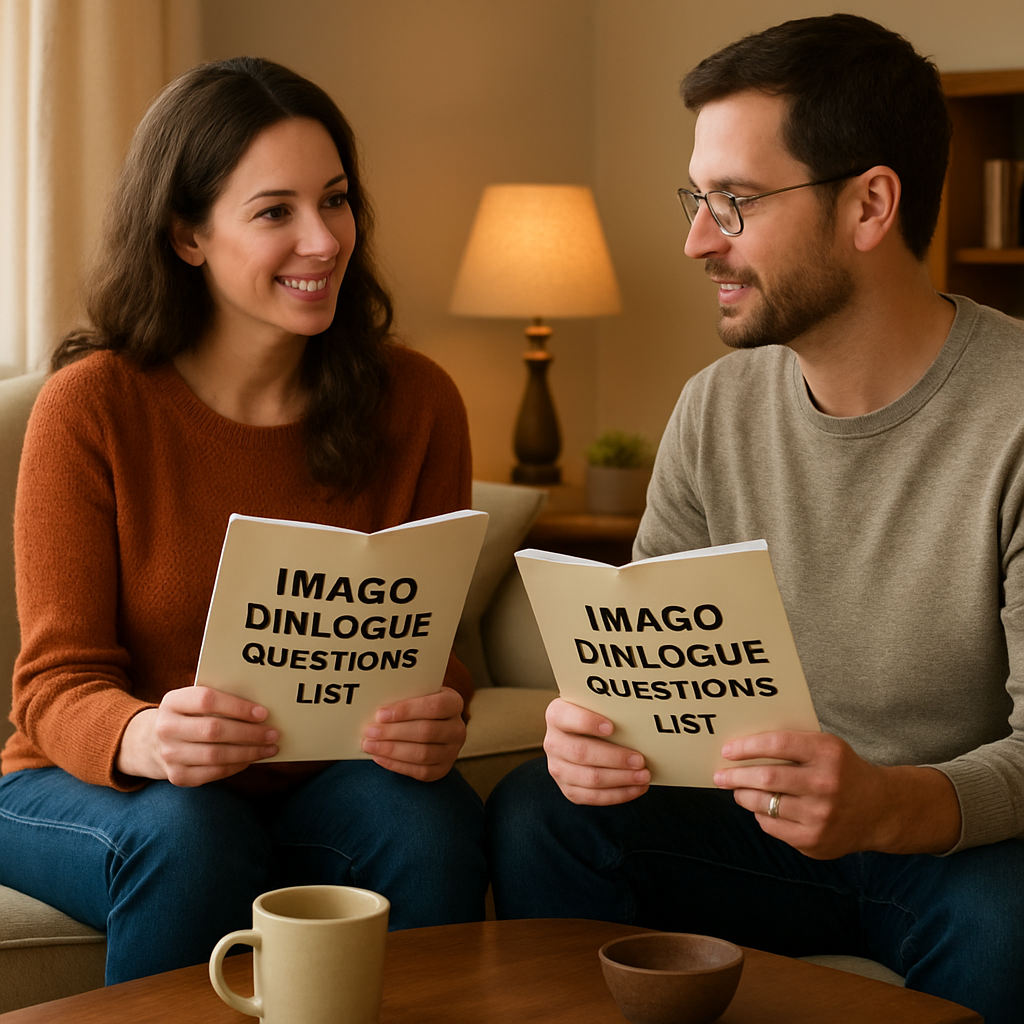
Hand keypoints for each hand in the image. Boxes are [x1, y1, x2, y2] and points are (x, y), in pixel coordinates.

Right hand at [116, 686, 278, 786]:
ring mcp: (169, 755)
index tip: (263, 713)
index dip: (237, 706)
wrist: (151, 742)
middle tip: (273, 733)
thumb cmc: (187, 715)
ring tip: (269, 748)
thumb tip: (260, 709)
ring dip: (249, 752)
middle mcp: (166, 728)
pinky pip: (214, 773)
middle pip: (214, 731)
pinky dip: (236, 766)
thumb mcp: (192, 701)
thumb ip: (218, 700)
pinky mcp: (177, 776)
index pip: (207, 700)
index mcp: (172, 701)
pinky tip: (251, 759)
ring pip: (216, 755)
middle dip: (249, 733)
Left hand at [360, 686, 466, 781]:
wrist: (433, 723)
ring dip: (392, 750)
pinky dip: (396, 765)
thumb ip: (404, 696)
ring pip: (422, 754)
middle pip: (426, 732)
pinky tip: (379, 757)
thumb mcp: (418, 694)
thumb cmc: (420, 706)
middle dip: (394, 732)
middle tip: (370, 731)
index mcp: (454, 703)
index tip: (381, 714)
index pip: (433, 707)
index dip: (407, 711)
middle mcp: (458, 728)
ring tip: (370, 745)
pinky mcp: (442, 769)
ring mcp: (452, 751)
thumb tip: (376, 703)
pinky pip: (420, 772)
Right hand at [542, 697, 650, 805]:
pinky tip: (636, 788)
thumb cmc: (595, 718)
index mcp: (556, 715)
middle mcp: (552, 742)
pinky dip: (618, 794)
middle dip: (614, 758)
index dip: (587, 723)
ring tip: (643, 775)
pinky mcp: (568, 789)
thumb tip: (636, 719)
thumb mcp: (596, 708)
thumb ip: (607, 710)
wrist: (582, 736)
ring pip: (589, 778)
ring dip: (621, 778)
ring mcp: (558, 768)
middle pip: (581, 753)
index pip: (565, 718)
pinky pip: (593, 797)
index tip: (611, 727)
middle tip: (639, 759)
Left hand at [712, 731, 960, 857]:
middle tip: (720, 776)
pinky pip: (773, 827)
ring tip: (736, 790)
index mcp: (827, 753)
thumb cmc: (842, 770)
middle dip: (735, 776)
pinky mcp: (815, 841)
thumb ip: (792, 744)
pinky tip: (762, 809)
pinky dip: (762, 816)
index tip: (727, 751)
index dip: (746, 747)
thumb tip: (741, 748)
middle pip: (766, 778)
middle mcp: (825, 784)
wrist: (881, 810)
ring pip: (765, 804)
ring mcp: (820, 816)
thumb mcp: (826, 747)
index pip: (776, 744)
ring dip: (744, 796)